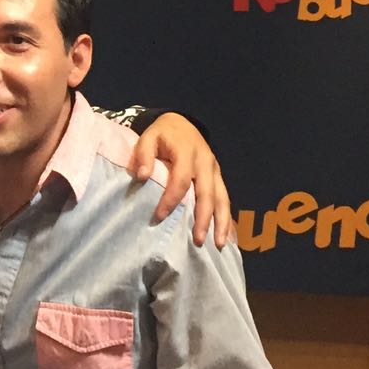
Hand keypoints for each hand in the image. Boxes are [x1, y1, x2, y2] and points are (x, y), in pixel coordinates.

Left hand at [129, 113, 230, 247]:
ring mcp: (215, 170)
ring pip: (222, 199)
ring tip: (219, 245)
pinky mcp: (218, 176)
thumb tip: (141, 176)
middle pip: (207, 194)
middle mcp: (205, 163)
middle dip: (204, 219)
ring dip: (221, 222)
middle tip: (198, 240)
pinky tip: (226, 235)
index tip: (159, 216)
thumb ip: (143, 155)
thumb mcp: (148, 137)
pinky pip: (225, 198)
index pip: (180, 180)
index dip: (170, 199)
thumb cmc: (162, 134)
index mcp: (187, 152)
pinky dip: (226, 217)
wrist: (180, 123)